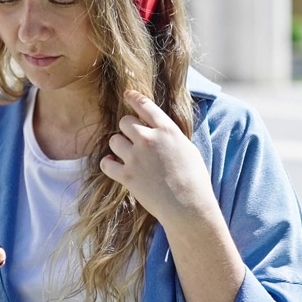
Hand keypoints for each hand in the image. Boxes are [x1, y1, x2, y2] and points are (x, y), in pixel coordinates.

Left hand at [100, 90, 215, 228]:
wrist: (188, 206)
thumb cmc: (195, 180)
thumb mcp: (188, 149)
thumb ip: (171, 137)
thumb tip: (160, 131)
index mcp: (167, 130)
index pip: (145, 106)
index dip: (134, 98)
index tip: (127, 95)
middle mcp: (149, 139)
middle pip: (125, 122)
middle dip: (127, 129)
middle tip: (133, 140)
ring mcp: (136, 157)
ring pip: (114, 140)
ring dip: (118, 146)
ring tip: (127, 156)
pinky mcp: (126, 176)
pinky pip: (106, 163)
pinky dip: (109, 164)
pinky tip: (116, 166)